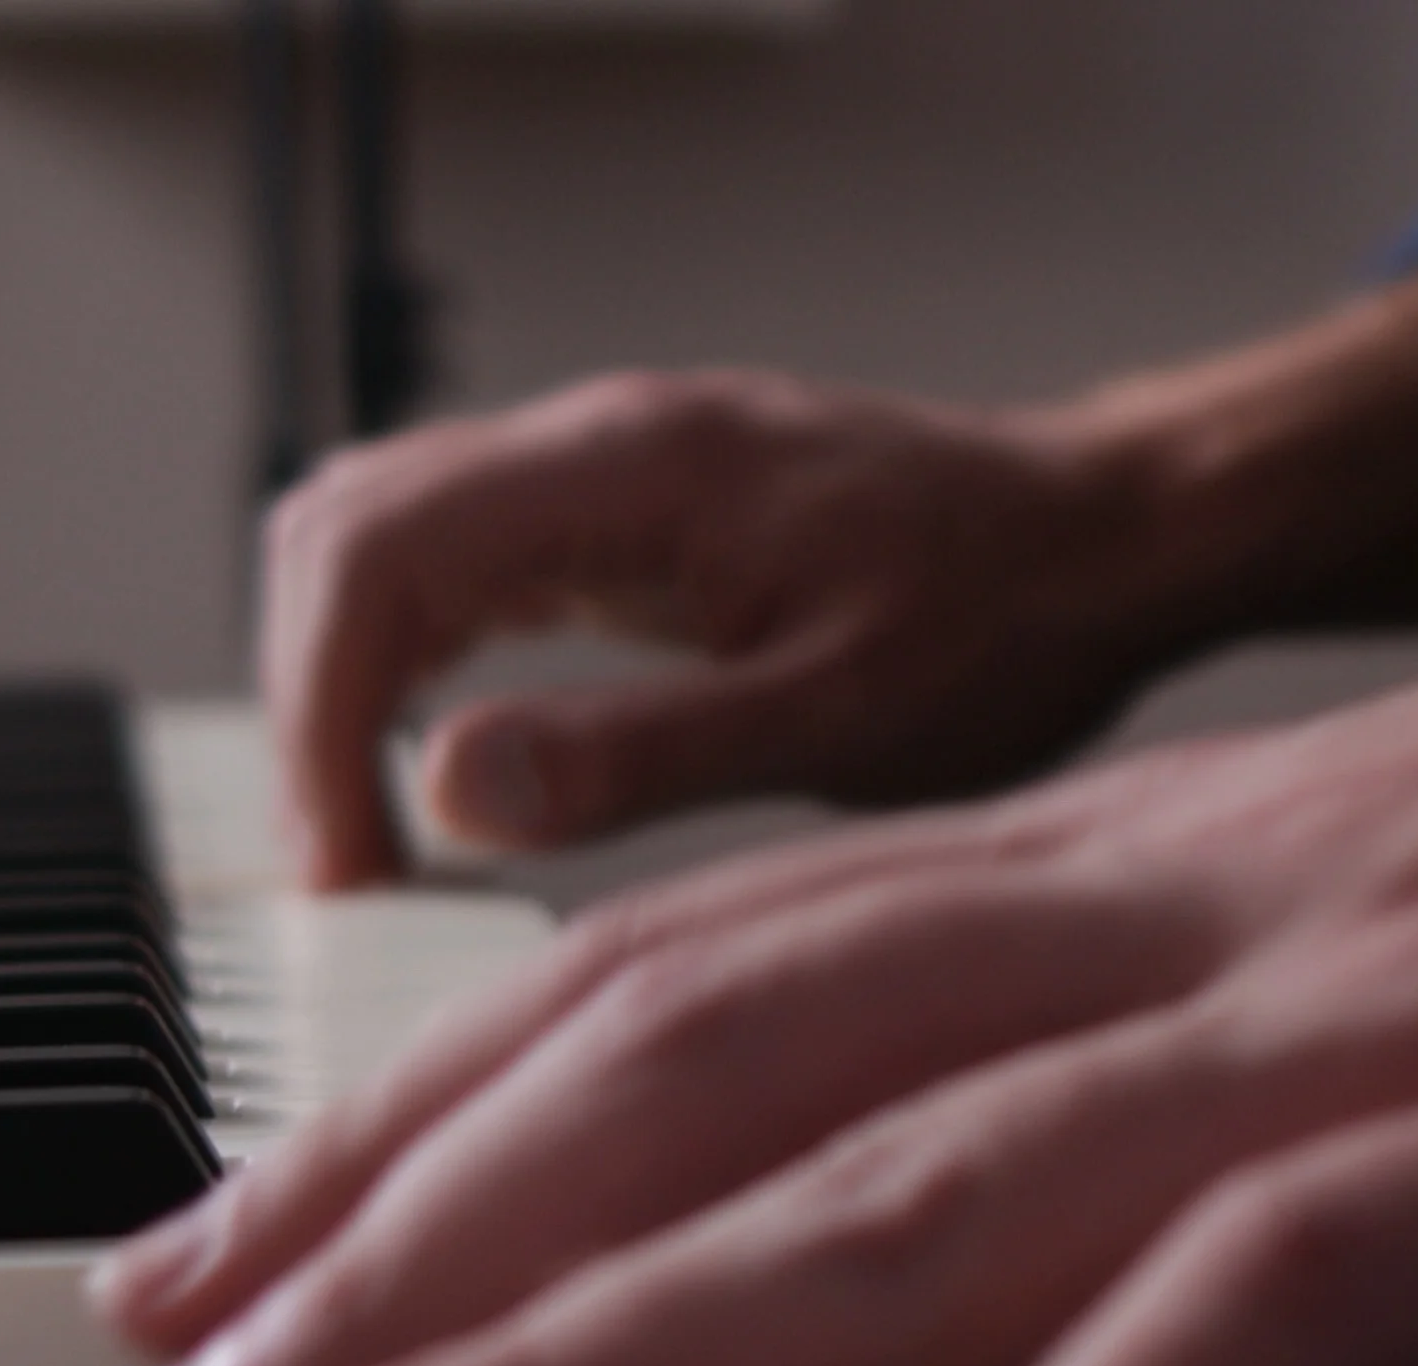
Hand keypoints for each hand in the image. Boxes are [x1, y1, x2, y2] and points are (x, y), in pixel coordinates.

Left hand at [81, 584, 1417, 1365]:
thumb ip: (1079, 1073)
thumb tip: (848, 1242)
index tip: (209, 1277)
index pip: (663, 994)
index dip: (400, 1138)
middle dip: (384, 1272)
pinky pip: (1252, 1336)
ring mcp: (1356, 1031)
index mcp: (1107, 877)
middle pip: (686, 1086)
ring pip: (879, 1203)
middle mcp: (1171, 927)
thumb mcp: (1329, 945)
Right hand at [262, 366, 1193, 887]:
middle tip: (346, 869)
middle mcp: (589, 445)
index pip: (372, 555)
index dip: (322, 719)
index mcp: (630, 470)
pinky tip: (432, 771)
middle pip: (336, 534)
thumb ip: (636, 751)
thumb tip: (445, 789)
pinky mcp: (608, 518)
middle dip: (307, 707)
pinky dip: (397, 666)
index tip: (347, 863)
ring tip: (371, 837)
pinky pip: (442, 564)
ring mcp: (592, 472)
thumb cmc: (1008, 618)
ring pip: (371, 541)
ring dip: (339, 685)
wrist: (1110, 539)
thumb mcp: (840, 715)